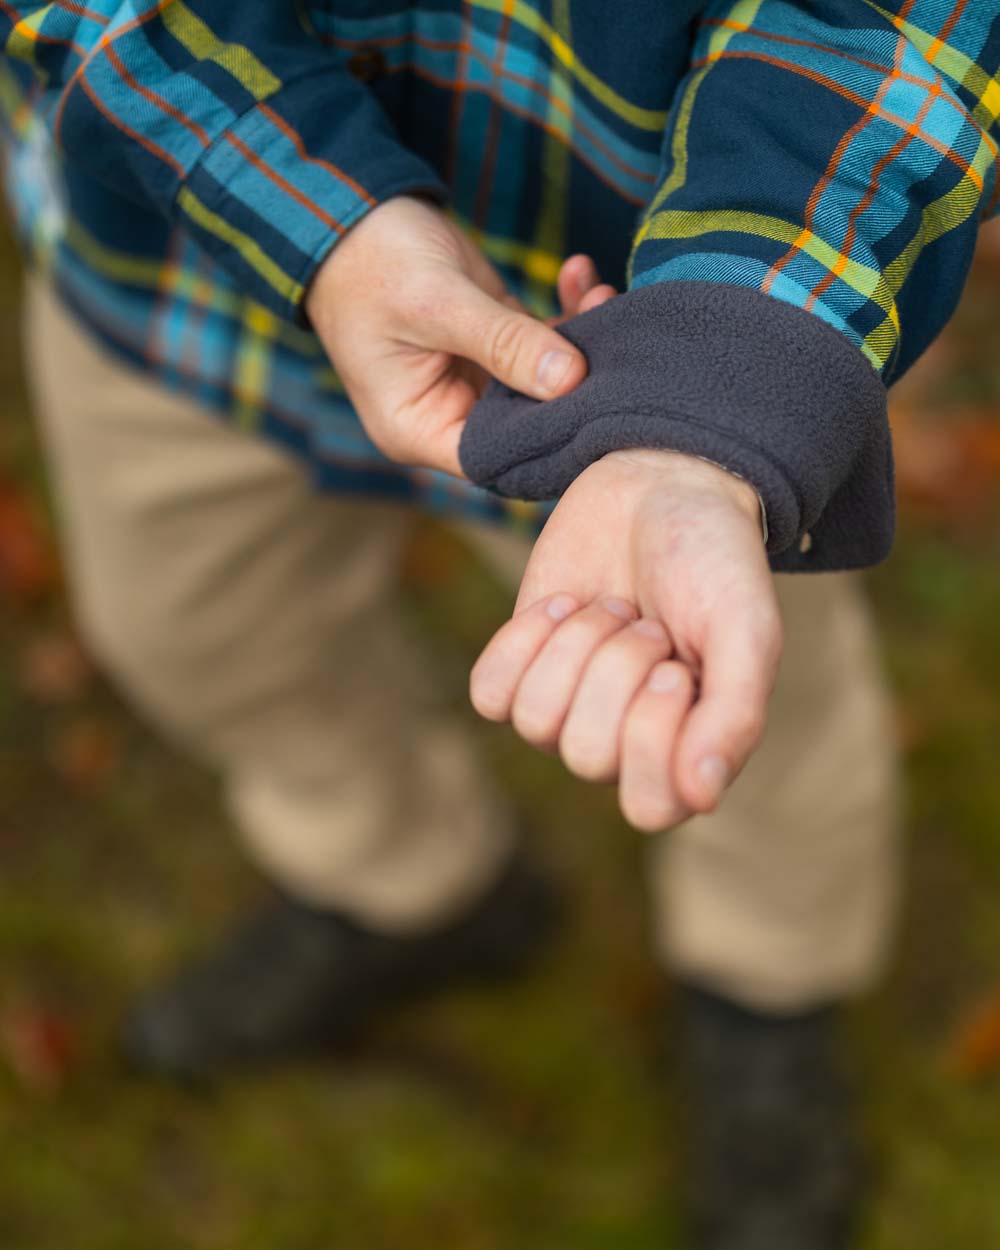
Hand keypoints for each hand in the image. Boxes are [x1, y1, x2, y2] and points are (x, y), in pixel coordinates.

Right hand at [305, 196, 612, 474]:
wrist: (352, 212)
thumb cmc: (372, 263)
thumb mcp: (437, 303)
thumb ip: (503, 343)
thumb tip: (570, 380)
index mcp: (419, 429)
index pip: (497, 460)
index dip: (549, 440)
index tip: (596, 401)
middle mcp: (449, 417)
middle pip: (528, 425)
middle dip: (576, 385)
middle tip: (614, 333)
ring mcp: (476, 383)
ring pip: (545, 384)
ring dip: (580, 342)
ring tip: (603, 295)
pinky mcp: (496, 347)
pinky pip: (542, 346)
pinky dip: (567, 314)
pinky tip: (580, 275)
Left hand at [469, 451, 781, 831]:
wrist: (659, 485)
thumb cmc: (715, 562)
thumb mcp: (747, 631)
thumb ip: (735, 716)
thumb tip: (702, 797)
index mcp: (690, 749)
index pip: (650, 806)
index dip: (651, 736)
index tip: (675, 669)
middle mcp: (624, 743)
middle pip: (587, 756)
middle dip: (617, 668)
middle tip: (647, 623)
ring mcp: (567, 709)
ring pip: (537, 722)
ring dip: (577, 645)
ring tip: (613, 608)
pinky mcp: (520, 670)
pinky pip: (490, 694)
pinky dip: (523, 639)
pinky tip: (564, 605)